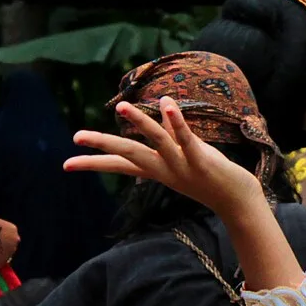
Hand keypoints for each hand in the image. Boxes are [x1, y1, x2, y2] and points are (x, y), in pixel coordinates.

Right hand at [67, 97, 264, 220]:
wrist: (238, 201)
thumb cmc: (211, 177)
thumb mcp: (185, 157)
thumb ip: (172, 137)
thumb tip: (160, 111)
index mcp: (156, 170)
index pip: (120, 165)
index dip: (94, 163)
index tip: (67, 164)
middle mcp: (165, 170)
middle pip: (129, 154)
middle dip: (103, 145)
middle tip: (77, 137)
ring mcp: (183, 166)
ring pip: (156, 143)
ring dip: (140, 124)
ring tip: (122, 106)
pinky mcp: (202, 161)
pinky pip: (187, 141)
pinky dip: (176, 123)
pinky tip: (167, 104)